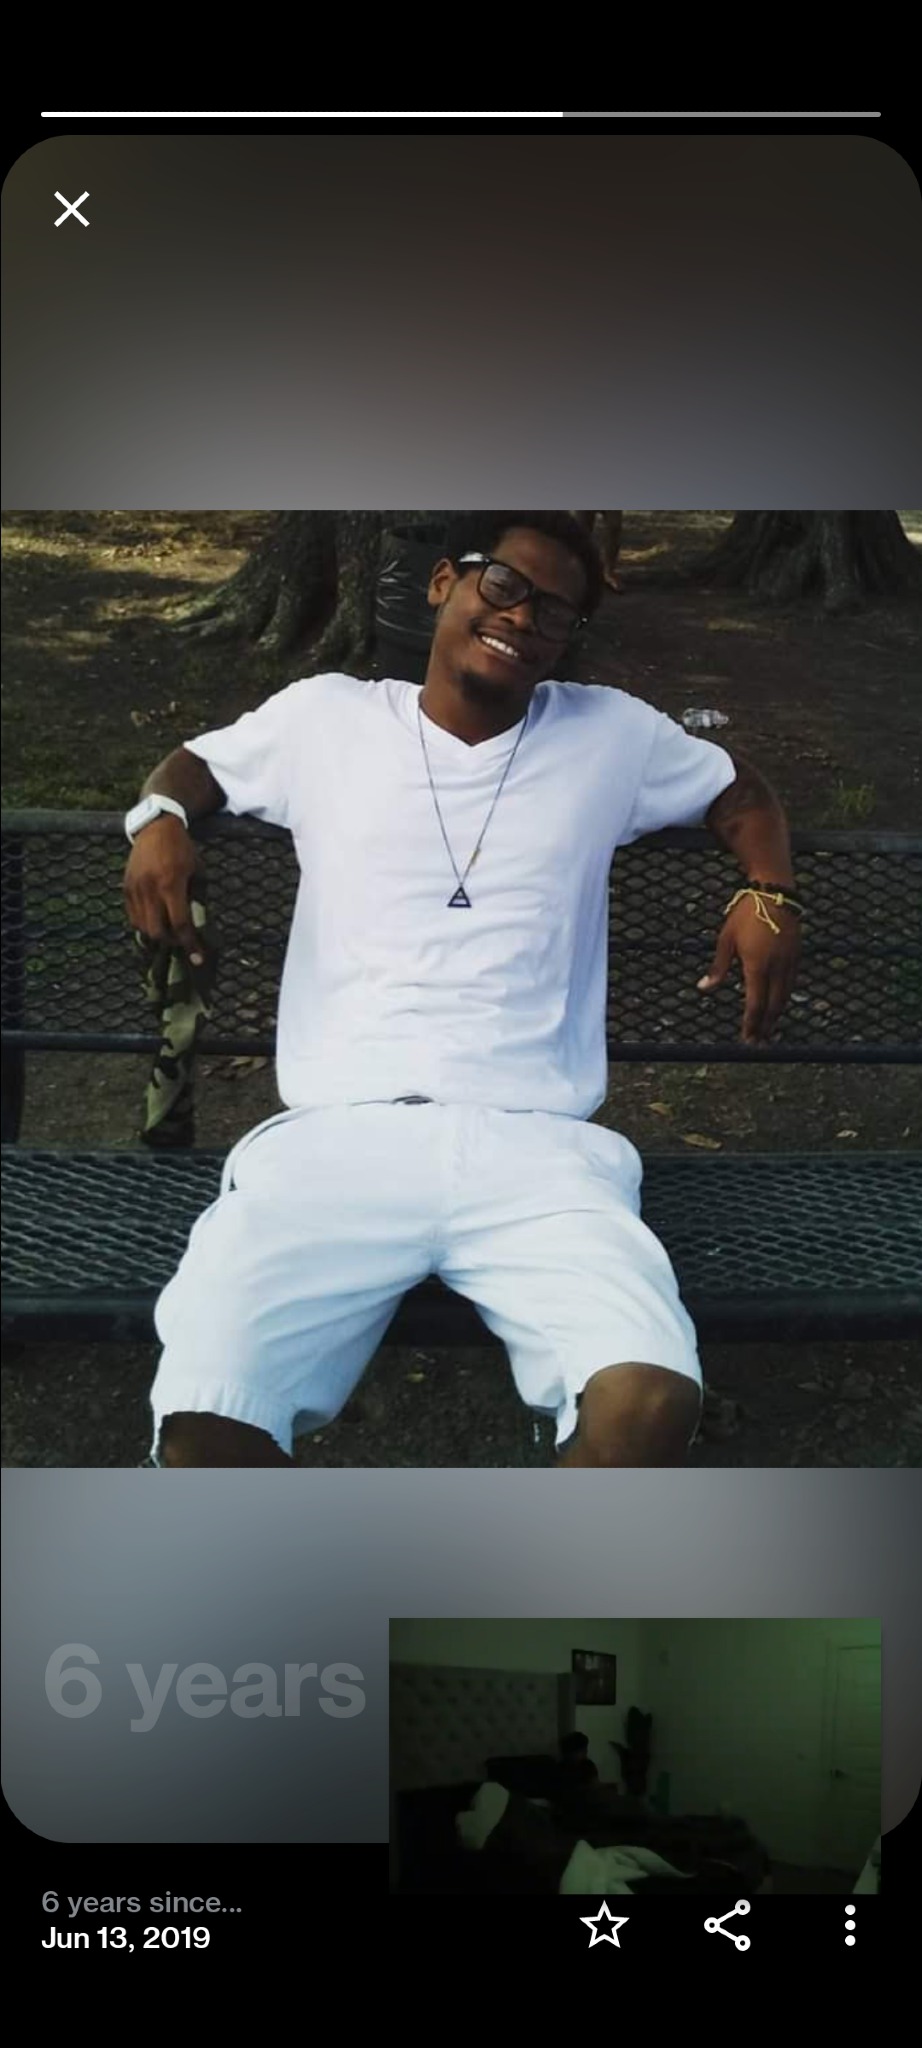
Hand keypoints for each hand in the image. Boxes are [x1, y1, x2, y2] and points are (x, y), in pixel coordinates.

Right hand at [124, 816, 202, 963]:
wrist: (156, 827)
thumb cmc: (182, 849)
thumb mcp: (197, 872)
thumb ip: (196, 899)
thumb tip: (199, 928)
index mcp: (171, 884)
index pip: (180, 924)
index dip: (190, 944)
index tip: (198, 957)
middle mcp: (150, 889)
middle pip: (157, 932)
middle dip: (171, 942)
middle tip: (182, 941)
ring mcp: (135, 889)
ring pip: (142, 928)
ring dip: (157, 935)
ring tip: (168, 932)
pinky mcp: (125, 888)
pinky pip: (133, 917)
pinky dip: (145, 925)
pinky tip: (155, 921)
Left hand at [697, 897, 800, 1044]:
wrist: (774, 892)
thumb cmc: (746, 914)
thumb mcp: (725, 940)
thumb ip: (718, 967)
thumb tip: (704, 988)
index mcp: (756, 966)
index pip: (755, 1004)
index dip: (751, 1023)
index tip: (747, 1037)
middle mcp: (776, 968)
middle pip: (772, 1006)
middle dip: (765, 1026)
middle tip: (758, 1041)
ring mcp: (789, 962)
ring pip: (784, 997)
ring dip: (776, 1015)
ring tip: (768, 1029)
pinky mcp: (796, 956)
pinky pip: (791, 984)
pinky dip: (784, 999)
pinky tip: (778, 1005)